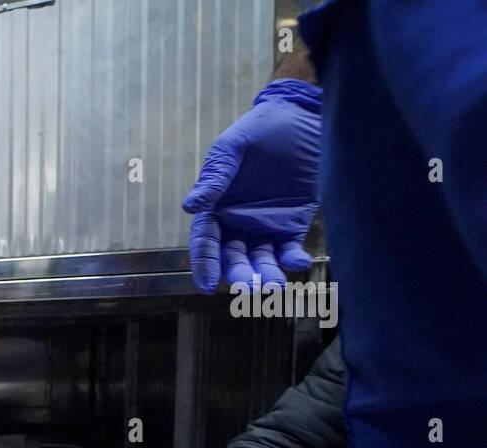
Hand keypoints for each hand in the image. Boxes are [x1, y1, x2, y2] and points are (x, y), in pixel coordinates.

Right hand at [184, 79, 321, 293]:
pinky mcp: (294, 223)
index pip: (206, 242)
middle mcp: (238, 221)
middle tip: (248, 287)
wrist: (304, 114)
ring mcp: (266, 225)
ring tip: (274, 284)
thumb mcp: (232, 147)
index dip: (205, 264)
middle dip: (239, 274)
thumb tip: (189, 207)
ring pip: (261, 259)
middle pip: (233, 257)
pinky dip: (292, 259)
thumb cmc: (262, 127)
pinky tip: (297, 261)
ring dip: (265, 273)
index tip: (207, 285)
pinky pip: (289, 248)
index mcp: (217, 206)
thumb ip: (215, 177)